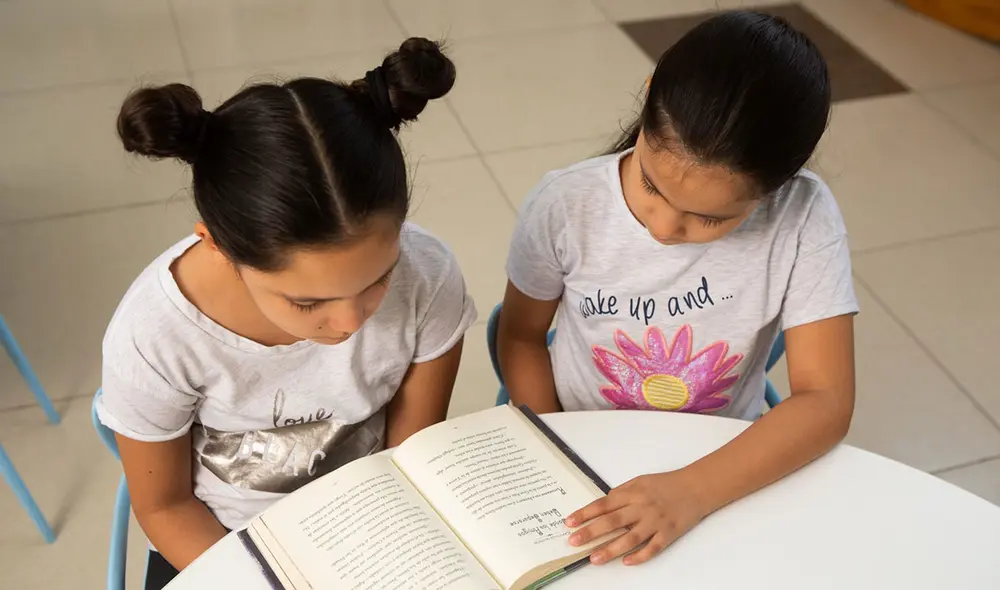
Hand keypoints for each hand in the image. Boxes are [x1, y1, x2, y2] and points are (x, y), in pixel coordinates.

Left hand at [565, 469, 709, 565]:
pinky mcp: (669, 533)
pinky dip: (640, 556)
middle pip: (613, 521)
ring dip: (611, 549)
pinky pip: (653, 547)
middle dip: (591, 532)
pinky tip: (626, 562)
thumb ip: (621, 493)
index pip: (603, 504)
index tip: (569, 522)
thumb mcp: (640, 481)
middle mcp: (642, 507)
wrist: (696, 487)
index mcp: (632, 493)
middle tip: (573, 541)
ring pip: (630, 538)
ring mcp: (656, 521)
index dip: (585, 513)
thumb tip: (603, 504)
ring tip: (594, 558)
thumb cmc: (666, 483)